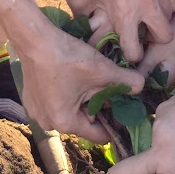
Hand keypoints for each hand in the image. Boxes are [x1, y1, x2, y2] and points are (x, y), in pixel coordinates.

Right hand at [15, 20, 143, 142]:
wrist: (33, 38)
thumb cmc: (66, 56)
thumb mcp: (101, 69)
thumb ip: (125, 80)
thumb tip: (142, 86)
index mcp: (66, 123)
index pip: (99, 135)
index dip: (115, 123)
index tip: (123, 108)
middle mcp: (49, 124)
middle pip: (85, 122)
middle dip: (98, 107)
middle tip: (107, 88)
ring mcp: (37, 113)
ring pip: (71, 111)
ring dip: (82, 100)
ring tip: (90, 80)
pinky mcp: (31, 101)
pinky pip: (57, 103)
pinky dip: (66, 94)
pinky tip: (71, 77)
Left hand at [69, 0, 174, 62]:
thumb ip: (84, 18)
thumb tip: (87, 33)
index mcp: (124, 11)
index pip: (135, 50)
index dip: (129, 52)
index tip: (126, 47)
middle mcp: (147, 2)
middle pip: (165, 37)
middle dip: (154, 39)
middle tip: (142, 31)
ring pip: (172, 17)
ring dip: (160, 19)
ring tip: (147, 13)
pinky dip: (167, 3)